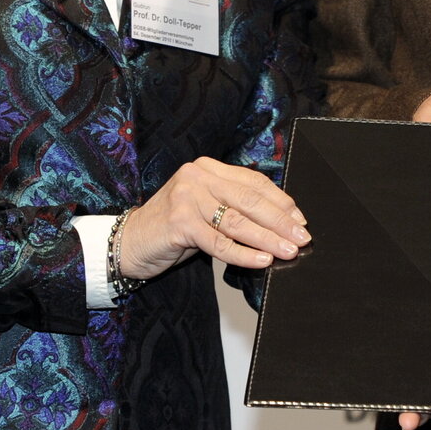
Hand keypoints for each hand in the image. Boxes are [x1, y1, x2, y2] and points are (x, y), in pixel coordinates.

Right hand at [119, 156, 309, 279]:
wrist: (129, 243)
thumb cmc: (173, 228)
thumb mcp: (205, 209)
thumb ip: (233, 206)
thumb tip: (282, 221)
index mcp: (209, 168)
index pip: (254, 182)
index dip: (281, 201)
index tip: (300, 219)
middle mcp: (198, 177)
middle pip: (250, 200)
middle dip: (280, 221)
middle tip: (301, 237)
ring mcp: (187, 198)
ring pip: (238, 221)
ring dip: (268, 239)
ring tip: (288, 251)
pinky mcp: (180, 223)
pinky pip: (220, 242)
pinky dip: (244, 254)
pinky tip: (262, 261)